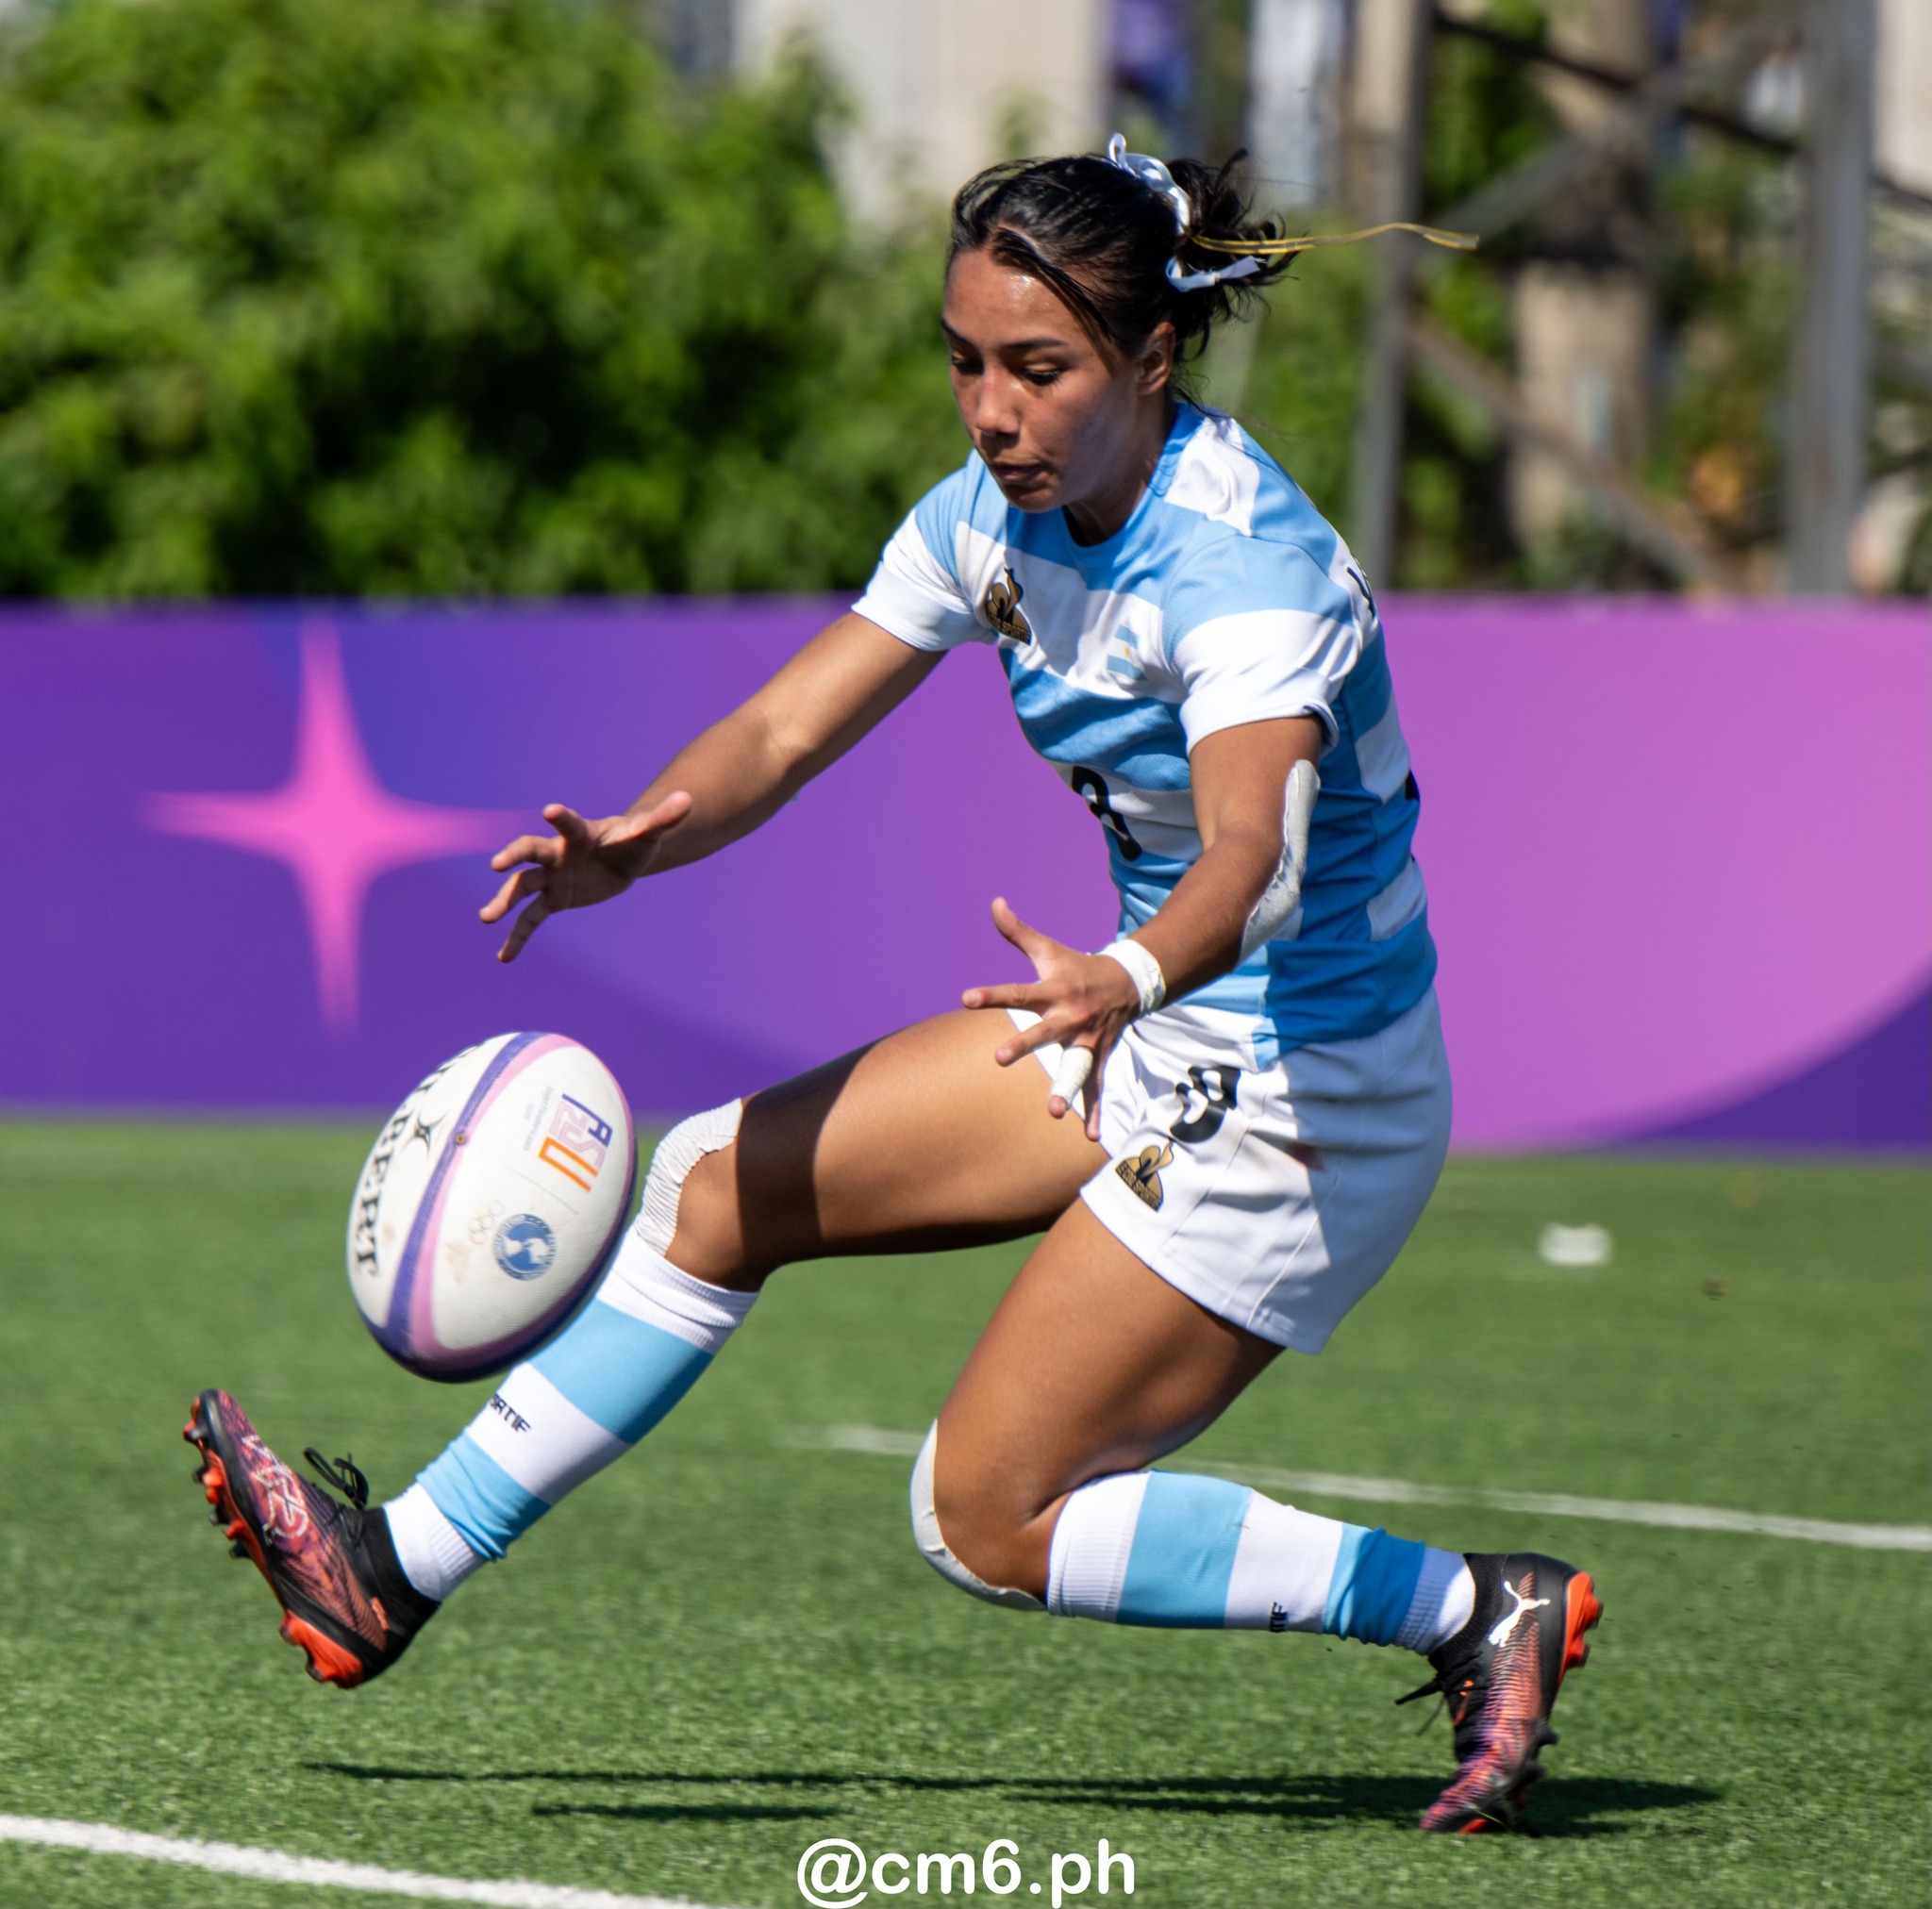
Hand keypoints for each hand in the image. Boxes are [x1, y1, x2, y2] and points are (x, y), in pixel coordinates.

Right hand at [479, 792, 691, 961]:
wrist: (621, 860)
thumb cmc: (632, 841)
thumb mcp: (648, 833)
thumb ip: (663, 818)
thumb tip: (687, 799)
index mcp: (579, 834)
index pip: (568, 824)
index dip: (561, 817)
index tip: (549, 811)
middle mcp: (557, 854)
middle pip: (530, 853)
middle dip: (514, 857)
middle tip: (497, 865)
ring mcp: (551, 877)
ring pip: (522, 888)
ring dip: (504, 902)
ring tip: (485, 917)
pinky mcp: (553, 900)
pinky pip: (531, 920)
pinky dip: (518, 938)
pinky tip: (505, 957)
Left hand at [961, 897, 1140, 1140]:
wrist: (1130, 982)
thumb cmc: (1077, 966)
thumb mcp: (1048, 949)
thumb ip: (1017, 931)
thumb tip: (994, 902)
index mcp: (1054, 990)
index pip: (1017, 992)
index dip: (991, 994)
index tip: (965, 998)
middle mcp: (1070, 1016)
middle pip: (1044, 1032)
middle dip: (1024, 1045)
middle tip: (999, 1059)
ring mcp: (1087, 1040)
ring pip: (1076, 1066)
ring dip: (1067, 1088)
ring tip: (1053, 1111)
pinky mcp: (1100, 1057)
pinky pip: (1098, 1087)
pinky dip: (1097, 1112)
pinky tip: (1093, 1138)